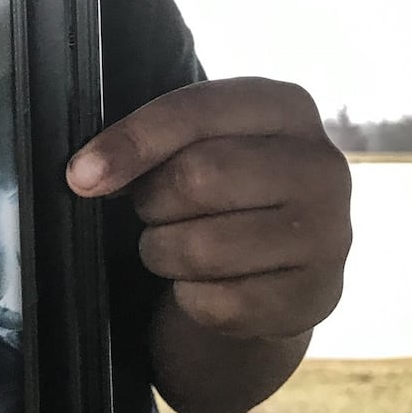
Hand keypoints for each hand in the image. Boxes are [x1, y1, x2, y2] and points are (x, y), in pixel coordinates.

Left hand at [65, 78, 350, 341]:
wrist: (274, 280)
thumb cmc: (222, 201)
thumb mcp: (199, 150)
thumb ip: (153, 144)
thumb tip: (88, 173)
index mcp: (288, 109)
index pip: (198, 110)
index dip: (131, 142)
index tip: (81, 176)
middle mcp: (323, 166)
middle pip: (199, 176)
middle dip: (153, 204)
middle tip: (154, 214)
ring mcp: (330, 234)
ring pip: (204, 247)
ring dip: (165, 254)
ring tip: (175, 250)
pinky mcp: (317, 297)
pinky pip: (219, 303)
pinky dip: (191, 300)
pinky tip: (204, 288)